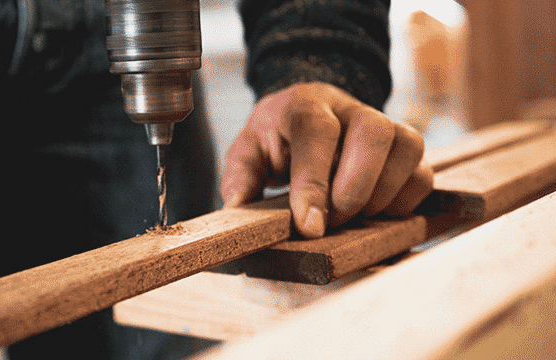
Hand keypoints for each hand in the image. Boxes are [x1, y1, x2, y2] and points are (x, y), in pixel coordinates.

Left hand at [220, 82, 432, 237]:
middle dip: (354, 188)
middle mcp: (350, 108)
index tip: (310, 225)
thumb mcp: (247, 150)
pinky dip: (403, 201)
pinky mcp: (406, 149)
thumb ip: (241, 176)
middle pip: (374, 132)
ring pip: (408, 147)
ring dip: (382, 195)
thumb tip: (239, 207)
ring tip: (352, 216)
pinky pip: (423, 173)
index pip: (316, 132)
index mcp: (305, 105)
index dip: (314, 181)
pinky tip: (375, 212)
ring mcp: (385, 125)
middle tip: (332, 221)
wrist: (307, 113)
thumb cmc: (276, 138)